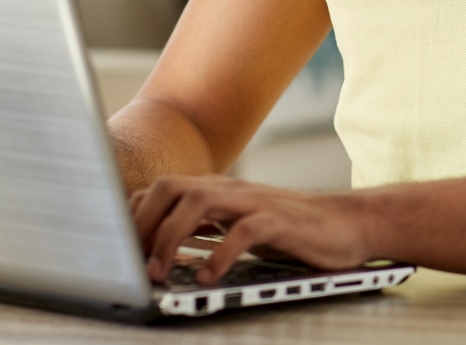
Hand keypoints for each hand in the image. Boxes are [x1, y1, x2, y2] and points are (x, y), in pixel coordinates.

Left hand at [130, 174, 375, 284]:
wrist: (349, 223)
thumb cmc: (292, 229)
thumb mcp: (238, 225)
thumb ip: (205, 228)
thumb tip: (159, 248)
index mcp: (216, 190)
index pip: (160, 190)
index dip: (132, 216)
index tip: (116, 249)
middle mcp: (230, 190)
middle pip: (170, 187)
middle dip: (143, 223)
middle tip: (132, 263)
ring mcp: (254, 202)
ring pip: (199, 201)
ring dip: (170, 237)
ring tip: (160, 272)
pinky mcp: (281, 221)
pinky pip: (243, 231)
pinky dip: (219, 255)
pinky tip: (208, 277)